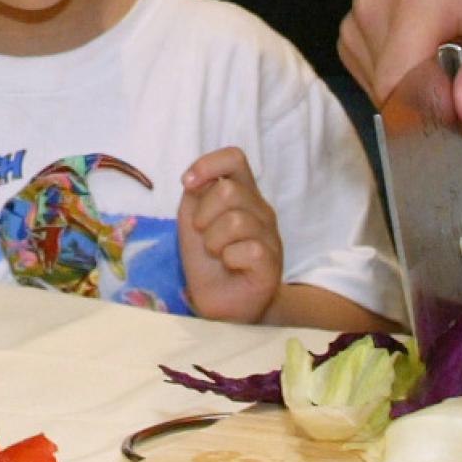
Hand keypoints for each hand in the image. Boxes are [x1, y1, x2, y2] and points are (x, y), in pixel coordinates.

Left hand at [179, 146, 281, 322]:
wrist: (220, 303)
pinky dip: (229, 258)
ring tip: (217, 253)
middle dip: (204, 215)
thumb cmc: (207, 258)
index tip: (188, 184)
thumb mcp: (193, 219)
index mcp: (243, 193)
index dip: (208, 164)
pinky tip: (232, 266)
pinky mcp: (273, 262)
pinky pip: (248, 249)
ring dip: (213, 240)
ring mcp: (271, 236)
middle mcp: (261, 209)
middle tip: (204, 235)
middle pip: (229, 190)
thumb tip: (195, 178)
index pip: (234, 158)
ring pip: (237, 220)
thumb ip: (196, 193)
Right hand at [339, 0, 461, 132]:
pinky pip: (383, 88)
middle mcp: (371, 13)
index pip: (400, 91)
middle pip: (400, 103)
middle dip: (454, 114)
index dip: (441, 121)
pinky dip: (419, 92)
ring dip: (440, 105)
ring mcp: (355, 24)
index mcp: (415, 4)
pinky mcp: (353, 36)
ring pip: (392, 102)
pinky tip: (447, 64)